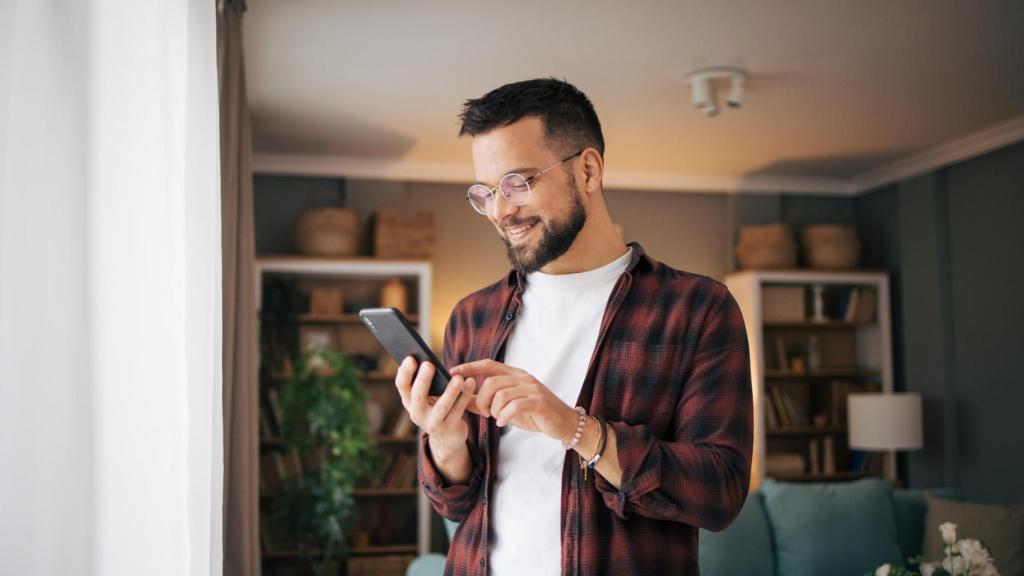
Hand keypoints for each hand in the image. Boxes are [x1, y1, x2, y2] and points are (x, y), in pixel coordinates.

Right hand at [394, 356, 474, 452]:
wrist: (447, 436)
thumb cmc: (435, 406)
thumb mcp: (425, 397)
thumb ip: (422, 381)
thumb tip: (420, 357)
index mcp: (409, 401)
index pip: (402, 386)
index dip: (405, 372)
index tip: (411, 358)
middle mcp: (417, 413)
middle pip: (418, 396)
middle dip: (423, 380)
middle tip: (429, 364)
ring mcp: (433, 423)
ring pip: (442, 405)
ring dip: (451, 391)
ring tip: (458, 378)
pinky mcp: (449, 427)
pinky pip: (459, 409)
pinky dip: (465, 395)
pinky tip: (471, 382)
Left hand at [451, 359, 576, 441]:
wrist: (563, 423)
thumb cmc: (533, 414)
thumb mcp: (507, 406)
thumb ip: (486, 401)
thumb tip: (461, 399)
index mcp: (515, 375)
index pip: (488, 364)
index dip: (469, 367)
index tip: (452, 372)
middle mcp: (522, 378)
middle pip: (491, 381)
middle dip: (481, 399)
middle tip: (484, 412)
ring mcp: (532, 389)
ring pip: (501, 394)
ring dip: (493, 409)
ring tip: (496, 418)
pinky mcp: (538, 402)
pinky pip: (514, 406)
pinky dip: (505, 416)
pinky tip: (503, 423)